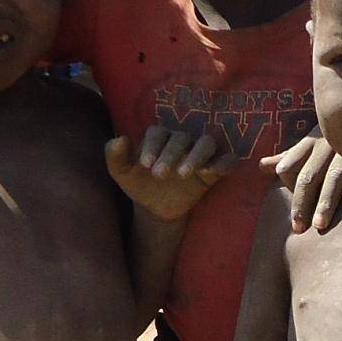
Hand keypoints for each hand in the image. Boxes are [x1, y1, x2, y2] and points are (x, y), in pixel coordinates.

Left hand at [106, 126, 229, 219]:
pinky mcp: (215, 169)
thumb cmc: (139, 185)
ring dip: (197, 155)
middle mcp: (182, 141)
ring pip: (206, 142)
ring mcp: (200, 153)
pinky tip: (212, 172)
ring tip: (183, 174)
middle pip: (181, 137)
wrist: (156, 208)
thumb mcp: (121, 174)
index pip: (158, 132)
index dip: (152, 146)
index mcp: (159, 137)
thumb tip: (120, 139)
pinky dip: (224, 163)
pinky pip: (227, 159)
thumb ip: (114, 156)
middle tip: (159, 175)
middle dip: (170, 155)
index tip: (144, 166)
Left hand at [264, 131, 341, 232]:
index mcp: (309, 142)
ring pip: (332, 177)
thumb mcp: (312, 142)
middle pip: (308, 176)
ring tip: (320, 225)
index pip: (288, 166)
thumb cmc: (336, 138)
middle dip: (302, 202)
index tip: (291, 212)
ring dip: (326, 202)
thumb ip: (289, 157)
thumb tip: (262, 165)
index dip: (287, 188)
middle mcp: (325, 145)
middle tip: (298, 228)